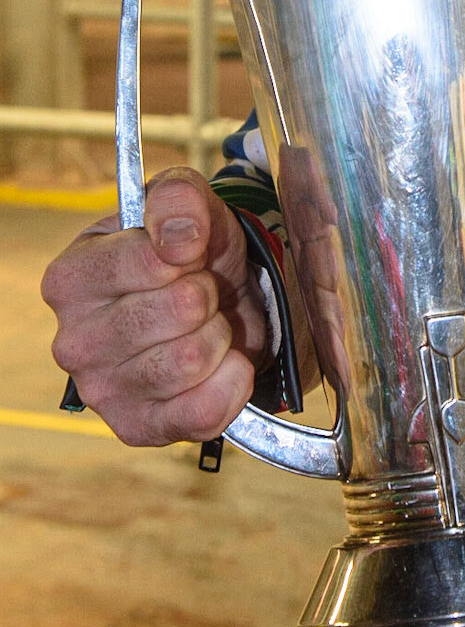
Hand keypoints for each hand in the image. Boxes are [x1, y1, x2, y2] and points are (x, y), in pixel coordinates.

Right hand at [42, 166, 269, 445]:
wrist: (218, 305)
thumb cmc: (190, 254)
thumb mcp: (187, 205)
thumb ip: (178, 198)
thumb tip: (179, 237)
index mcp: (70, 278)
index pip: (152, 261)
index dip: (189, 252)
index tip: (187, 255)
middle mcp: (72, 341)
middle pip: (182, 309)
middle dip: (210, 294)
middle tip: (199, 294)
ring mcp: (101, 391)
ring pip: (195, 359)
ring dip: (220, 336)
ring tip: (204, 327)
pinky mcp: (136, 429)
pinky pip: (203, 412)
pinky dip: (231, 383)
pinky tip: (221, 365)